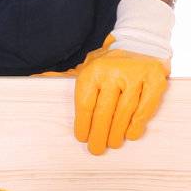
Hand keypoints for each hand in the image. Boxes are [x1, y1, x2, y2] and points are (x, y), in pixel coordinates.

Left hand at [38, 0, 174, 154]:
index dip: (83, 124)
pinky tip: (131, 134)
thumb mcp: (86, 65)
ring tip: (113, 143)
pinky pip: (145, 108)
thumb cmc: (110, 62)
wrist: (141, 41)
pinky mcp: (154, 80)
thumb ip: (64, 75)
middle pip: (104, 112)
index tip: (82, 137)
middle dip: (99, 134)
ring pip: (124, 112)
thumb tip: (36, 78)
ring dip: (117, 132)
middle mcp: (114, 72)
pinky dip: (137, 124)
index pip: (85, 104)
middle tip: (96, 149)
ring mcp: (136, 76)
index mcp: (94, 70)